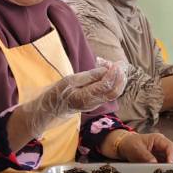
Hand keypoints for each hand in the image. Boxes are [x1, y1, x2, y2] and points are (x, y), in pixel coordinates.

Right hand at [9, 64, 125, 148]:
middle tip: (119, 65)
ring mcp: (96, 104)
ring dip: (118, 81)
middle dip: (120, 78)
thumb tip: (104, 70)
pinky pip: (109, 94)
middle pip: (114, 92)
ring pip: (114, 94)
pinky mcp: (96, 102)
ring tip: (117, 68)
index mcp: (85, 97)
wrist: (52, 108)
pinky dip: (113, 84)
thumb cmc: (58, 92)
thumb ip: (88, 76)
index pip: (105, 86)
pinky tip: (111, 74)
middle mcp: (93, 103)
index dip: (112, 74)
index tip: (115, 64)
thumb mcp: (69, 81)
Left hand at [107, 131, 172, 163]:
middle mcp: (163, 145)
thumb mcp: (136, 149)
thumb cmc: (130, 144)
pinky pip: (168, 164)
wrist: (124, 146)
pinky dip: (171, 169)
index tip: (170, 163)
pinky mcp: (161, 161)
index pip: (169, 146)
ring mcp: (163, 153)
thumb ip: (145, 156)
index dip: (171, 154)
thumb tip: (154, 164)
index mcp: (158, 139)